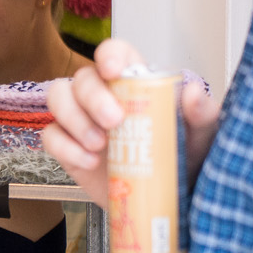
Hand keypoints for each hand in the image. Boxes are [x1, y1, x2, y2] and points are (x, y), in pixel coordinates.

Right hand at [42, 39, 220, 204]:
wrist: (164, 199)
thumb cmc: (181, 161)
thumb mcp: (201, 137)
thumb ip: (202, 115)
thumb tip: (193, 93)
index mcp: (135, 84)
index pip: (115, 53)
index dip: (109, 55)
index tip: (112, 71)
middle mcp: (104, 96)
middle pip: (83, 78)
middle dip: (93, 98)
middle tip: (114, 123)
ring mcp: (81, 120)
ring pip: (58, 99)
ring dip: (75, 120)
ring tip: (100, 145)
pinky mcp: (67, 146)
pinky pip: (51, 136)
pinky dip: (67, 148)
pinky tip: (89, 161)